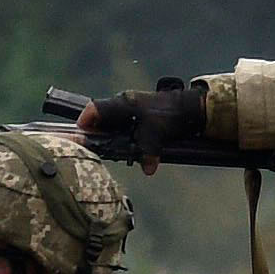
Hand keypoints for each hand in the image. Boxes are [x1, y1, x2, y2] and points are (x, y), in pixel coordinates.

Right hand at [61, 86, 193, 165]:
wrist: (192, 108)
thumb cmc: (171, 114)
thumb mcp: (157, 134)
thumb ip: (148, 151)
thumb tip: (148, 170)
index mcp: (124, 103)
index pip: (95, 109)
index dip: (85, 122)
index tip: (81, 134)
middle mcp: (125, 103)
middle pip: (102, 117)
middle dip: (98, 132)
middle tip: (96, 147)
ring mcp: (134, 108)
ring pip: (115, 123)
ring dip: (112, 136)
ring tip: (112, 150)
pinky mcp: (142, 115)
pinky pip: (127, 126)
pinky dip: (125, 136)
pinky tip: (130, 148)